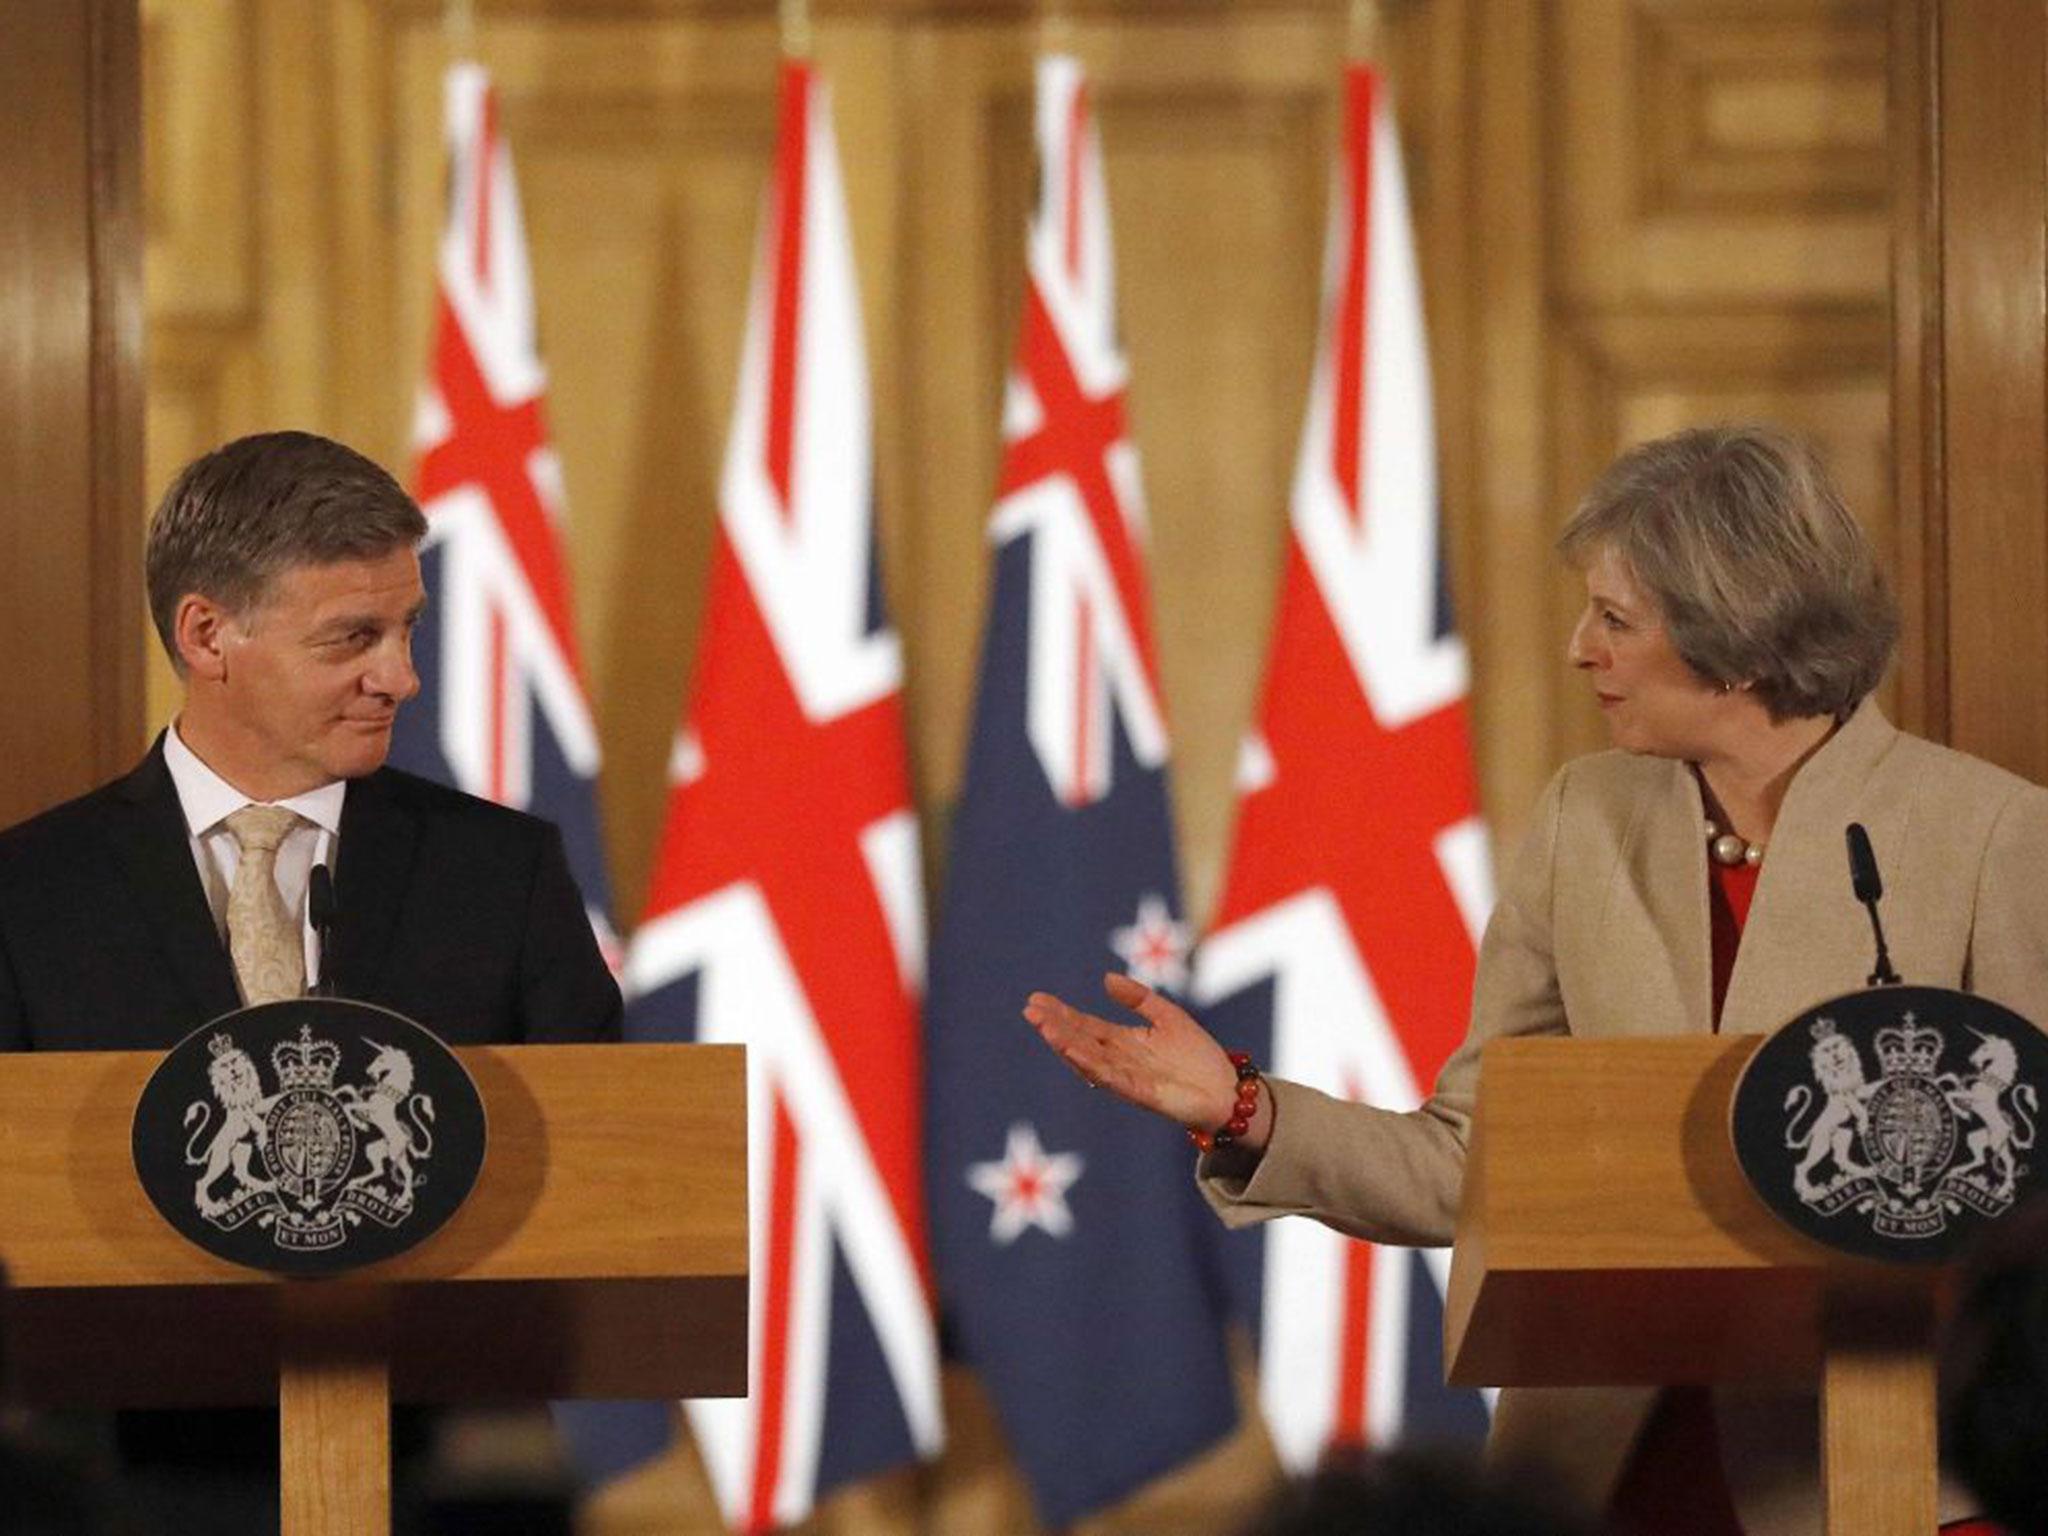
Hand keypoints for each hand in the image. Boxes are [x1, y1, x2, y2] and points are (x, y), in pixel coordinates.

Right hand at [1023, 973, 1241, 1133]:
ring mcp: (1127, 1077)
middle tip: (1030, 1010)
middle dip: (1054, 1026)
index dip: (1061, 1013)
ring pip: (1089, 1059)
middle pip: (1080, 1040)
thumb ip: (1139, 998)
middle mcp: (1119, 1060)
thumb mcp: (1167, 1016)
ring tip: (1044, 1027)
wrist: (1227, 1091)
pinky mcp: (1142, 1093)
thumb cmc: (1198, 1056)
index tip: (1037, 999)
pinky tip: (1075, 1050)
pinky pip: (1112, 1077)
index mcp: (1123, 1042)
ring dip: (1065, 1045)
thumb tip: (1105, 979)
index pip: (1084, 1026)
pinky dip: (1092, 1064)